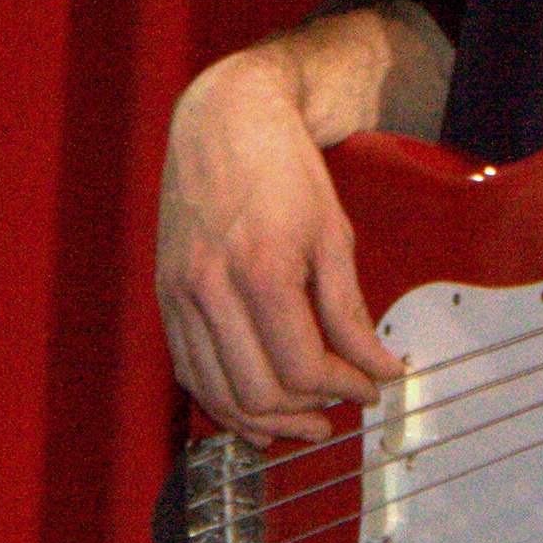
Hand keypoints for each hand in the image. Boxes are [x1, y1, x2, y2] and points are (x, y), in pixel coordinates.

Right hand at [156, 25, 410, 445]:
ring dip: (265, 419)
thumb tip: (377, 368)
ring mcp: (179, 293)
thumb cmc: (281, 167)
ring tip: (303, 424)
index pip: (301, 366)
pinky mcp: (165, 294)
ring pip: (217, 391)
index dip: (344, 388)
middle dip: (308, 411)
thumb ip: (350, 311)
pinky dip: (221, 401)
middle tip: (340, 409)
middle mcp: (210, 286)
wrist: (224, 119)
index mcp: (259, 268)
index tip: (370, 386)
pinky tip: (253, 412)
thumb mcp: (332, 234)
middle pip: (258, 390)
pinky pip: (188, 370)